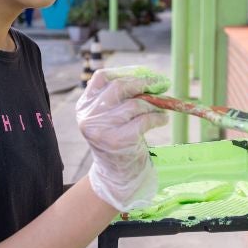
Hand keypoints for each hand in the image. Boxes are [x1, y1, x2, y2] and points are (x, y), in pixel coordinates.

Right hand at [76, 66, 169, 210]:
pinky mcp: (118, 141)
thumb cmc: (118, 140)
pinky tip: (162, 120)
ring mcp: (102, 129)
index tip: (144, 73)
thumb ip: (120, 97)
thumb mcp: (110, 116)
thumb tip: (149, 77)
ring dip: (153, 104)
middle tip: (161, 83)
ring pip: (134, 104)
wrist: (115, 175)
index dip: (125, 72)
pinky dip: (158, 118)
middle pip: (119, 87)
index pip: (101, 77)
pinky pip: (144, 120)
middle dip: (143, 83)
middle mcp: (89, 116)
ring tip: (161, 108)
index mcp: (84, 106)